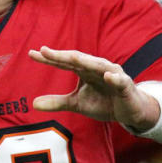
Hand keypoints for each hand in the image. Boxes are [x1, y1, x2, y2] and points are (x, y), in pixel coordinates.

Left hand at [29, 46, 160, 130]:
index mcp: (84, 70)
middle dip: (62, 55)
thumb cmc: (104, 102)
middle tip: (44, 51)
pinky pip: (119, 81)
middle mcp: (97, 68)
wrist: (129, 111)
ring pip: (97, 65)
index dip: (49, 58)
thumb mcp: (77, 104)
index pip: (64, 62)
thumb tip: (33, 103)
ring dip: (86, 61)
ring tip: (72, 58)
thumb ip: (57, 102)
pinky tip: (108, 75)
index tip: (32, 54)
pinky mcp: (125, 85)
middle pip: (77, 59)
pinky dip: (114, 78)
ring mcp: (112, 74)